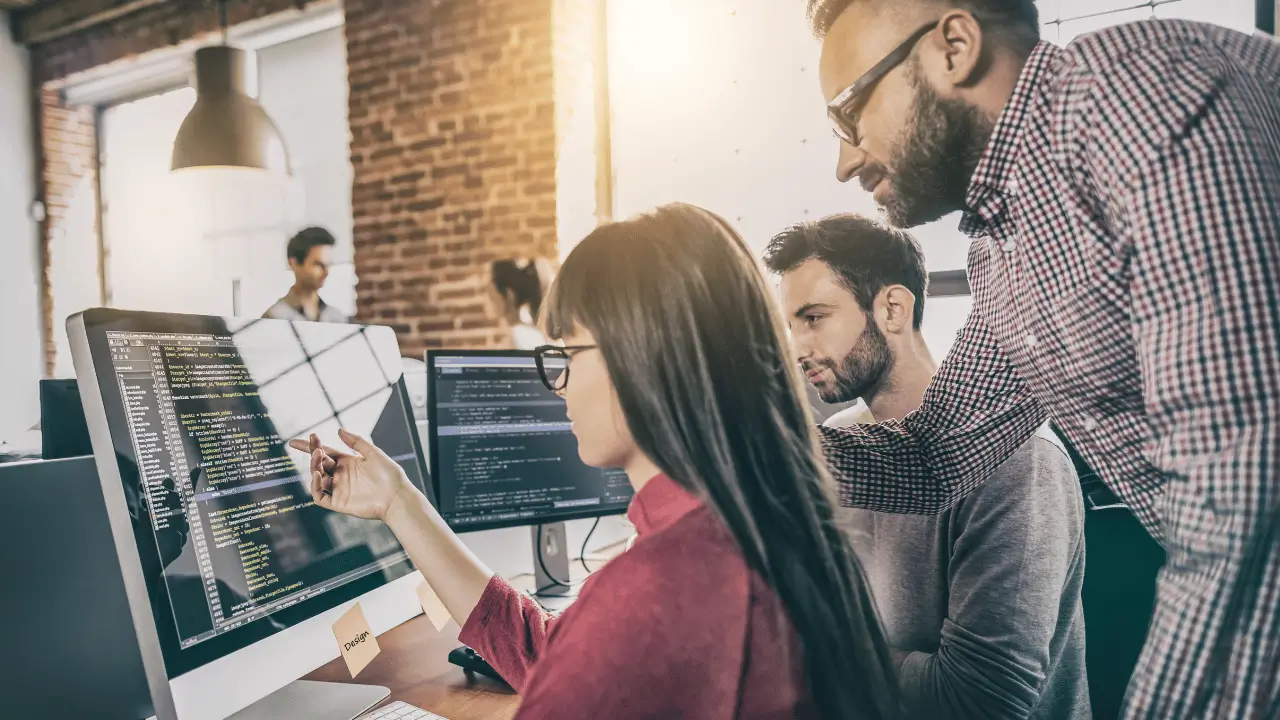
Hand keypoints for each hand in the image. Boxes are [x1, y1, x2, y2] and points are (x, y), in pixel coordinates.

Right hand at [288, 428, 412, 520]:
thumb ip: (356, 442)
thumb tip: (338, 430)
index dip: (310, 447)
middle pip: (320, 463)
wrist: (397, 496)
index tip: (295, 441)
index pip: (325, 453)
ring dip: (314, 467)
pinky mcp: (338, 503)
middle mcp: (341, 475)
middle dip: (313, 454)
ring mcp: (339, 489)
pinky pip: (320, 496)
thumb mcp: (373, 453)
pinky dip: (314, 486)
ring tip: (319, 456)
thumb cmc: (389, 474)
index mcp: (348, 463)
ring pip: (317, 478)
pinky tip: (317, 474)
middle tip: (315, 447)